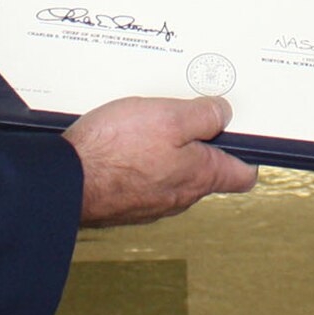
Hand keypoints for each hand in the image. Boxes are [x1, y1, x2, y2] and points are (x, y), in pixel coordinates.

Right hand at [66, 95, 257, 225]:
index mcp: (200, 176)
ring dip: (168, 149)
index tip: (245, 134)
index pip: (242, 175)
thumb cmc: (115, 151)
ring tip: (149, 122)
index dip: (248, 153)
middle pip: (206, 170)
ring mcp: (151, 201)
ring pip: (173, 173)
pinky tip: (124, 141)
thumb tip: (223, 113)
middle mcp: (180, 196)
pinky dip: (141, 159)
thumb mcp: (169, 117)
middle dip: (202, 143)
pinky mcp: (125, 200)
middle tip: (187, 114)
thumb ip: (203, 116)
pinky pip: (144, 177)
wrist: (65, 181)